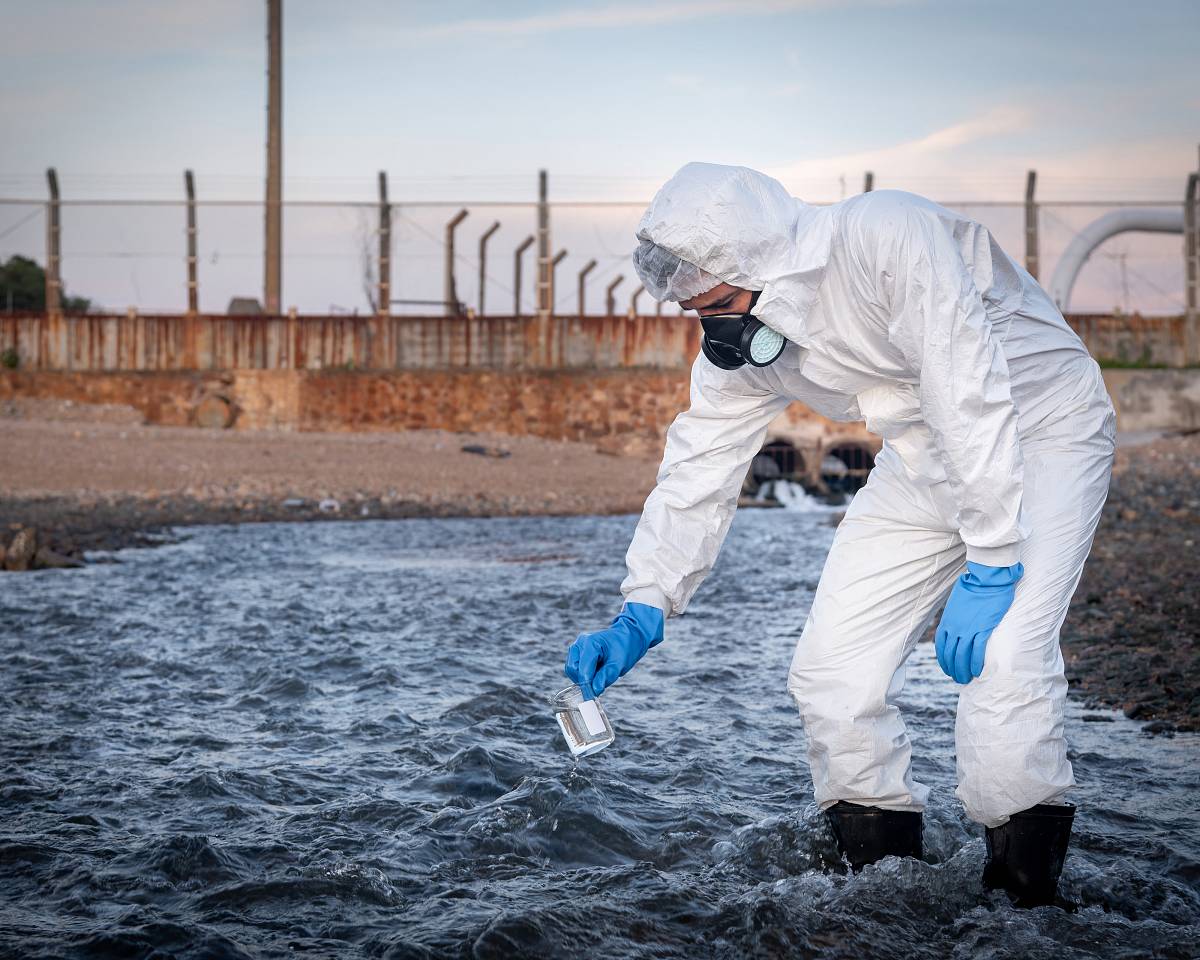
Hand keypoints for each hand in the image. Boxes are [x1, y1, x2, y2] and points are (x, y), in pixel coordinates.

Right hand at [564, 602, 663, 697]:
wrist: (628, 637)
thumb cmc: (625, 648)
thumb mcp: (620, 664)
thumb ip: (606, 676)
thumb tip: (594, 690)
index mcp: (590, 643)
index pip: (583, 670)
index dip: (587, 686)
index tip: (593, 698)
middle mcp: (580, 644)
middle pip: (573, 670)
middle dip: (584, 680)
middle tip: (600, 684)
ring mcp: (577, 647)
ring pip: (571, 670)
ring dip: (583, 677)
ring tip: (600, 674)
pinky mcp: (577, 652)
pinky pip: (574, 668)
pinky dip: (583, 674)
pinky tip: (596, 671)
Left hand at [935, 561, 1022, 684]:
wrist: (987, 579)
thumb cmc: (975, 588)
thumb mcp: (958, 603)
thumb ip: (956, 616)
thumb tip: (957, 624)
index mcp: (947, 621)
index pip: (941, 646)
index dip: (943, 660)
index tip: (948, 668)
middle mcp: (954, 627)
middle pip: (950, 654)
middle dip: (953, 669)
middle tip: (958, 678)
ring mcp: (967, 628)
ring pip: (961, 656)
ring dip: (963, 670)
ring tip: (966, 679)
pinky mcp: (982, 628)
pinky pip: (976, 651)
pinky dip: (975, 663)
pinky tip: (977, 671)